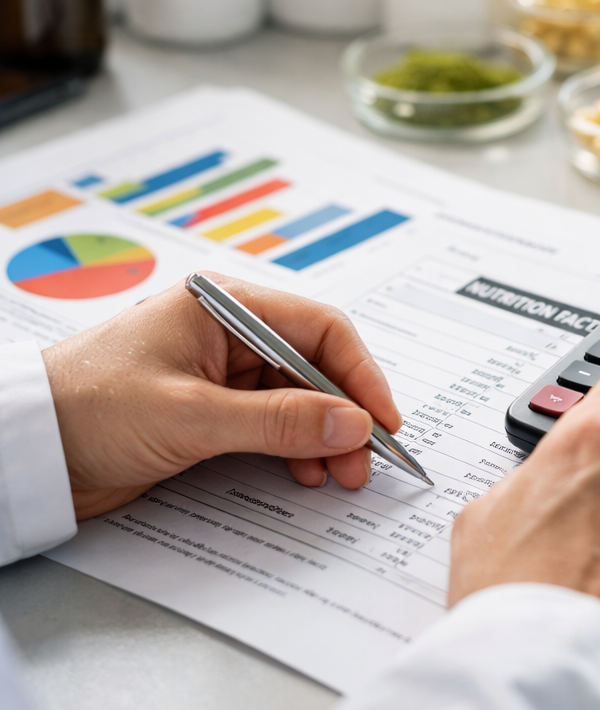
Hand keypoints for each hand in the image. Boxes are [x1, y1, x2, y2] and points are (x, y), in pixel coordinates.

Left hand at [42, 273, 401, 519]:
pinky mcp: (211, 405)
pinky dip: (293, 445)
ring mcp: (222, 368)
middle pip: (313, 364)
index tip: (383, 419)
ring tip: (340, 475)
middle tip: (364, 460)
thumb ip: (279, 421)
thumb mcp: (192, 416)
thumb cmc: (91, 409)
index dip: (359, 373)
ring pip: (297, 395)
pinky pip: (271, 419)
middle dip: (343, 412)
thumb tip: (354, 425)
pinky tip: (304, 471)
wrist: (24, 450)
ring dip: (322, 434)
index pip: (318, 328)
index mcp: (225, 305)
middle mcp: (230, 330)